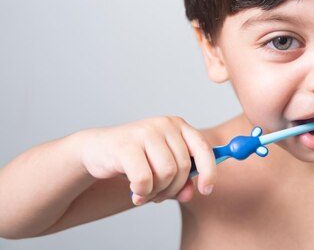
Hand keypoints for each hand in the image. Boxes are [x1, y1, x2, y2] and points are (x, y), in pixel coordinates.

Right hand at [79, 116, 214, 204]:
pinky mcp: (126, 145)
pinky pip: (144, 179)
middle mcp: (164, 124)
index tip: (206, 190)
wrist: (97, 150)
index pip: (203, 147)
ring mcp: (145, 132)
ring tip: (145, 193)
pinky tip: (134, 192)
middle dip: (173, 188)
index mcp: (178, 126)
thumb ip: (180, 181)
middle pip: (183, 166)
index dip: (209, 171)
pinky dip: (142, 192)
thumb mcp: (161, 169)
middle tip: (159, 196)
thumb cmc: (135, 160)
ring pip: (166, 173)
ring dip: (156, 192)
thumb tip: (190, 194)